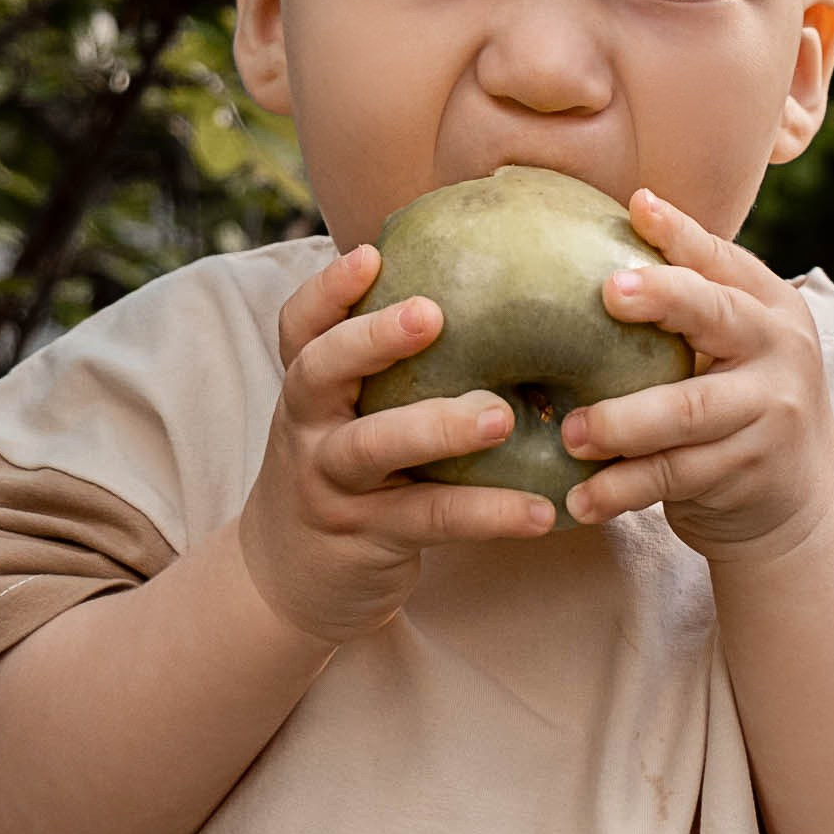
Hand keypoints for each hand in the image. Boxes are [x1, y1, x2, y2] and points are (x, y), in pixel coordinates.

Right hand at [240, 241, 555, 647]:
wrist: (290, 579)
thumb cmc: (351, 474)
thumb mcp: (354, 416)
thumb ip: (397, 368)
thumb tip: (502, 291)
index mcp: (310, 389)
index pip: (300, 328)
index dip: (328, 290)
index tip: (371, 254)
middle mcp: (309, 429)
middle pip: (319, 372)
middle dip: (370, 339)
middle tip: (430, 314)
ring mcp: (331, 484)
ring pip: (373, 447)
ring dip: (436, 427)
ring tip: (501, 415)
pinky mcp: (365, 536)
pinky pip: (429, 518)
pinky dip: (486, 512)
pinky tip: (542, 511)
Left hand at [559, 191, 833, 562]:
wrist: (801, 502)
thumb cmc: (738, 405)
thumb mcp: (733, 348)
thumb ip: (688, 305)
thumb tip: (607, 228)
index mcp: (770, 307)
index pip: (721, 260)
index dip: (680, 234)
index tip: (637, 207)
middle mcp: (780, 349)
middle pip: (716, 316)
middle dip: (663, 298)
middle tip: (607, 293)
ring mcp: (770, 412)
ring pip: (686, 410)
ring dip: (621, 422)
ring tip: (571, 434)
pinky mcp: (750, 470)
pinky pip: (674, 474)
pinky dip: (621, 487)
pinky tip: (580, 499)